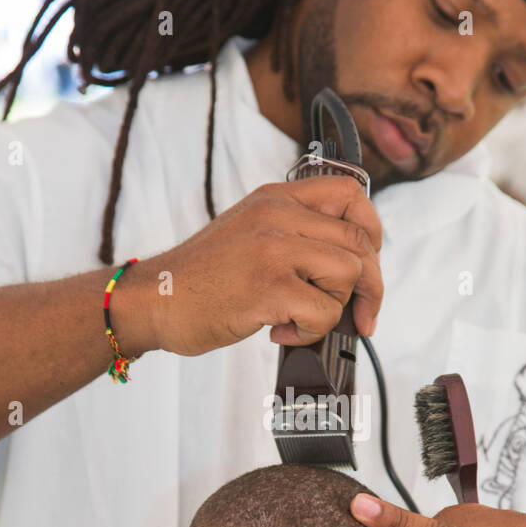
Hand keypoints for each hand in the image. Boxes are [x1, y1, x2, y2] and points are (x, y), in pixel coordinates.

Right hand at [116, 178, 382, 357]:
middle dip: (369, 286)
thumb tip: (353, 263)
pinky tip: (281, 332)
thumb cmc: (203, 279)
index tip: (368, 264)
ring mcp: (272, 249)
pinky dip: (311, 332)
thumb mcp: (250, 232)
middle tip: (359, 316)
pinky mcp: (268, 287)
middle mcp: (277, 215)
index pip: (351, 194)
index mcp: (276, 198)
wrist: (154, 300)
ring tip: (300, 318)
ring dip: (334, 309)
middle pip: (360, 241)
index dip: (372, 231)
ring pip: (348, 274)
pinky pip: (324, 312)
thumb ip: (294, 232)